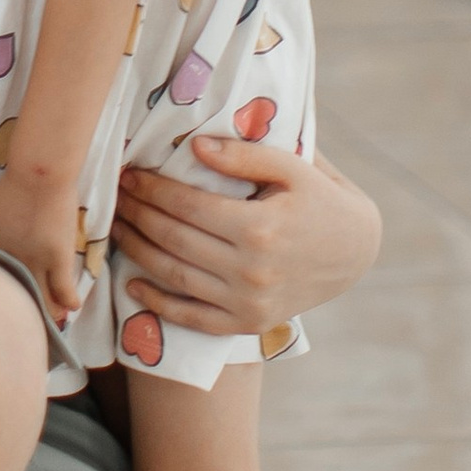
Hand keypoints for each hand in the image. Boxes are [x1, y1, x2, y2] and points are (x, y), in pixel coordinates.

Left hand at [0, 164, 85, 322]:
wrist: (39, 171)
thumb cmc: (19, 178)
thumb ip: (1, 229)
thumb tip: (7, 237)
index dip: (8, 291)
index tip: (14, 298)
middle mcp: (10, 260)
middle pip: (18, 294)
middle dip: (26, 308)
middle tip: (33, 317)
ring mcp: (34, 262)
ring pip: (42, 297)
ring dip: (50, 310)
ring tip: (56, 318)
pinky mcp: (56, 259)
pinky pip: (63, 290)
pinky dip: (69, 301)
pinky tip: (74, 307)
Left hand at [108, 139, 379, 340]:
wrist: (355, 252)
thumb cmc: (320, 199)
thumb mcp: (292, 167)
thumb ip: (244, 155)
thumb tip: (193, 146)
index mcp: (260, 227)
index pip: (187, 205)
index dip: (152, 188)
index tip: (128, 173)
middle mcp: (251, 270)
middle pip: (174, 239)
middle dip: (137, 214)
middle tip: (114, 194)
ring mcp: (248, 303)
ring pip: (175, 276)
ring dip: (137, 251)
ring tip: (116, 227)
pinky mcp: (247, 324)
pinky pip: (193, 318)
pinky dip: (158, 304)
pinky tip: (133, 283)